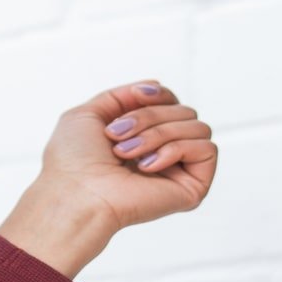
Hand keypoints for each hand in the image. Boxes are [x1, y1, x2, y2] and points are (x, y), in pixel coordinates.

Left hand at [38, 79, 218, 232]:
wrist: (77, 193)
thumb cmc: (74, 161)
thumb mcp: (89, 113)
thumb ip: (122, 96)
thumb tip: (157, 87)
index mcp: (142, 136)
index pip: (171, 102)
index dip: (157, 96)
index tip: (135, 99)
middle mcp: (163, 152)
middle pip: (184, 111)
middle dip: (149, 117)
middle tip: (117, 137)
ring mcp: (179, 169)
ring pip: (197, 126)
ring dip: (158, 134)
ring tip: (127, 154)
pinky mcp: (193, 186)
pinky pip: (207, 148)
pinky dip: (175, 150)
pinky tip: (147, 167)